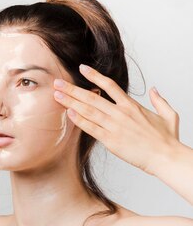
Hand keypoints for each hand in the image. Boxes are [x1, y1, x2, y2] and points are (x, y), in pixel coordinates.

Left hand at [52, 64, 181, 175]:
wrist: (166, 157)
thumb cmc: (167, 140)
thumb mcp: (168, 115)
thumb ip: (160, 100)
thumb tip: (154, 89)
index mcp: (131, 106)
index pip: (110, 85)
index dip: (94, 76)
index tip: (81, 68)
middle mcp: (121, 113)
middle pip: (92, 97)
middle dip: (72, 89)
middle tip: (57, 83)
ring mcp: (114, 126)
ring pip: (88, 111)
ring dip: (71, 102)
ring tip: (57, 95)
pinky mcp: (111, 140)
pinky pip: (91, 128)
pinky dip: (79, 120)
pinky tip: (69, 113)